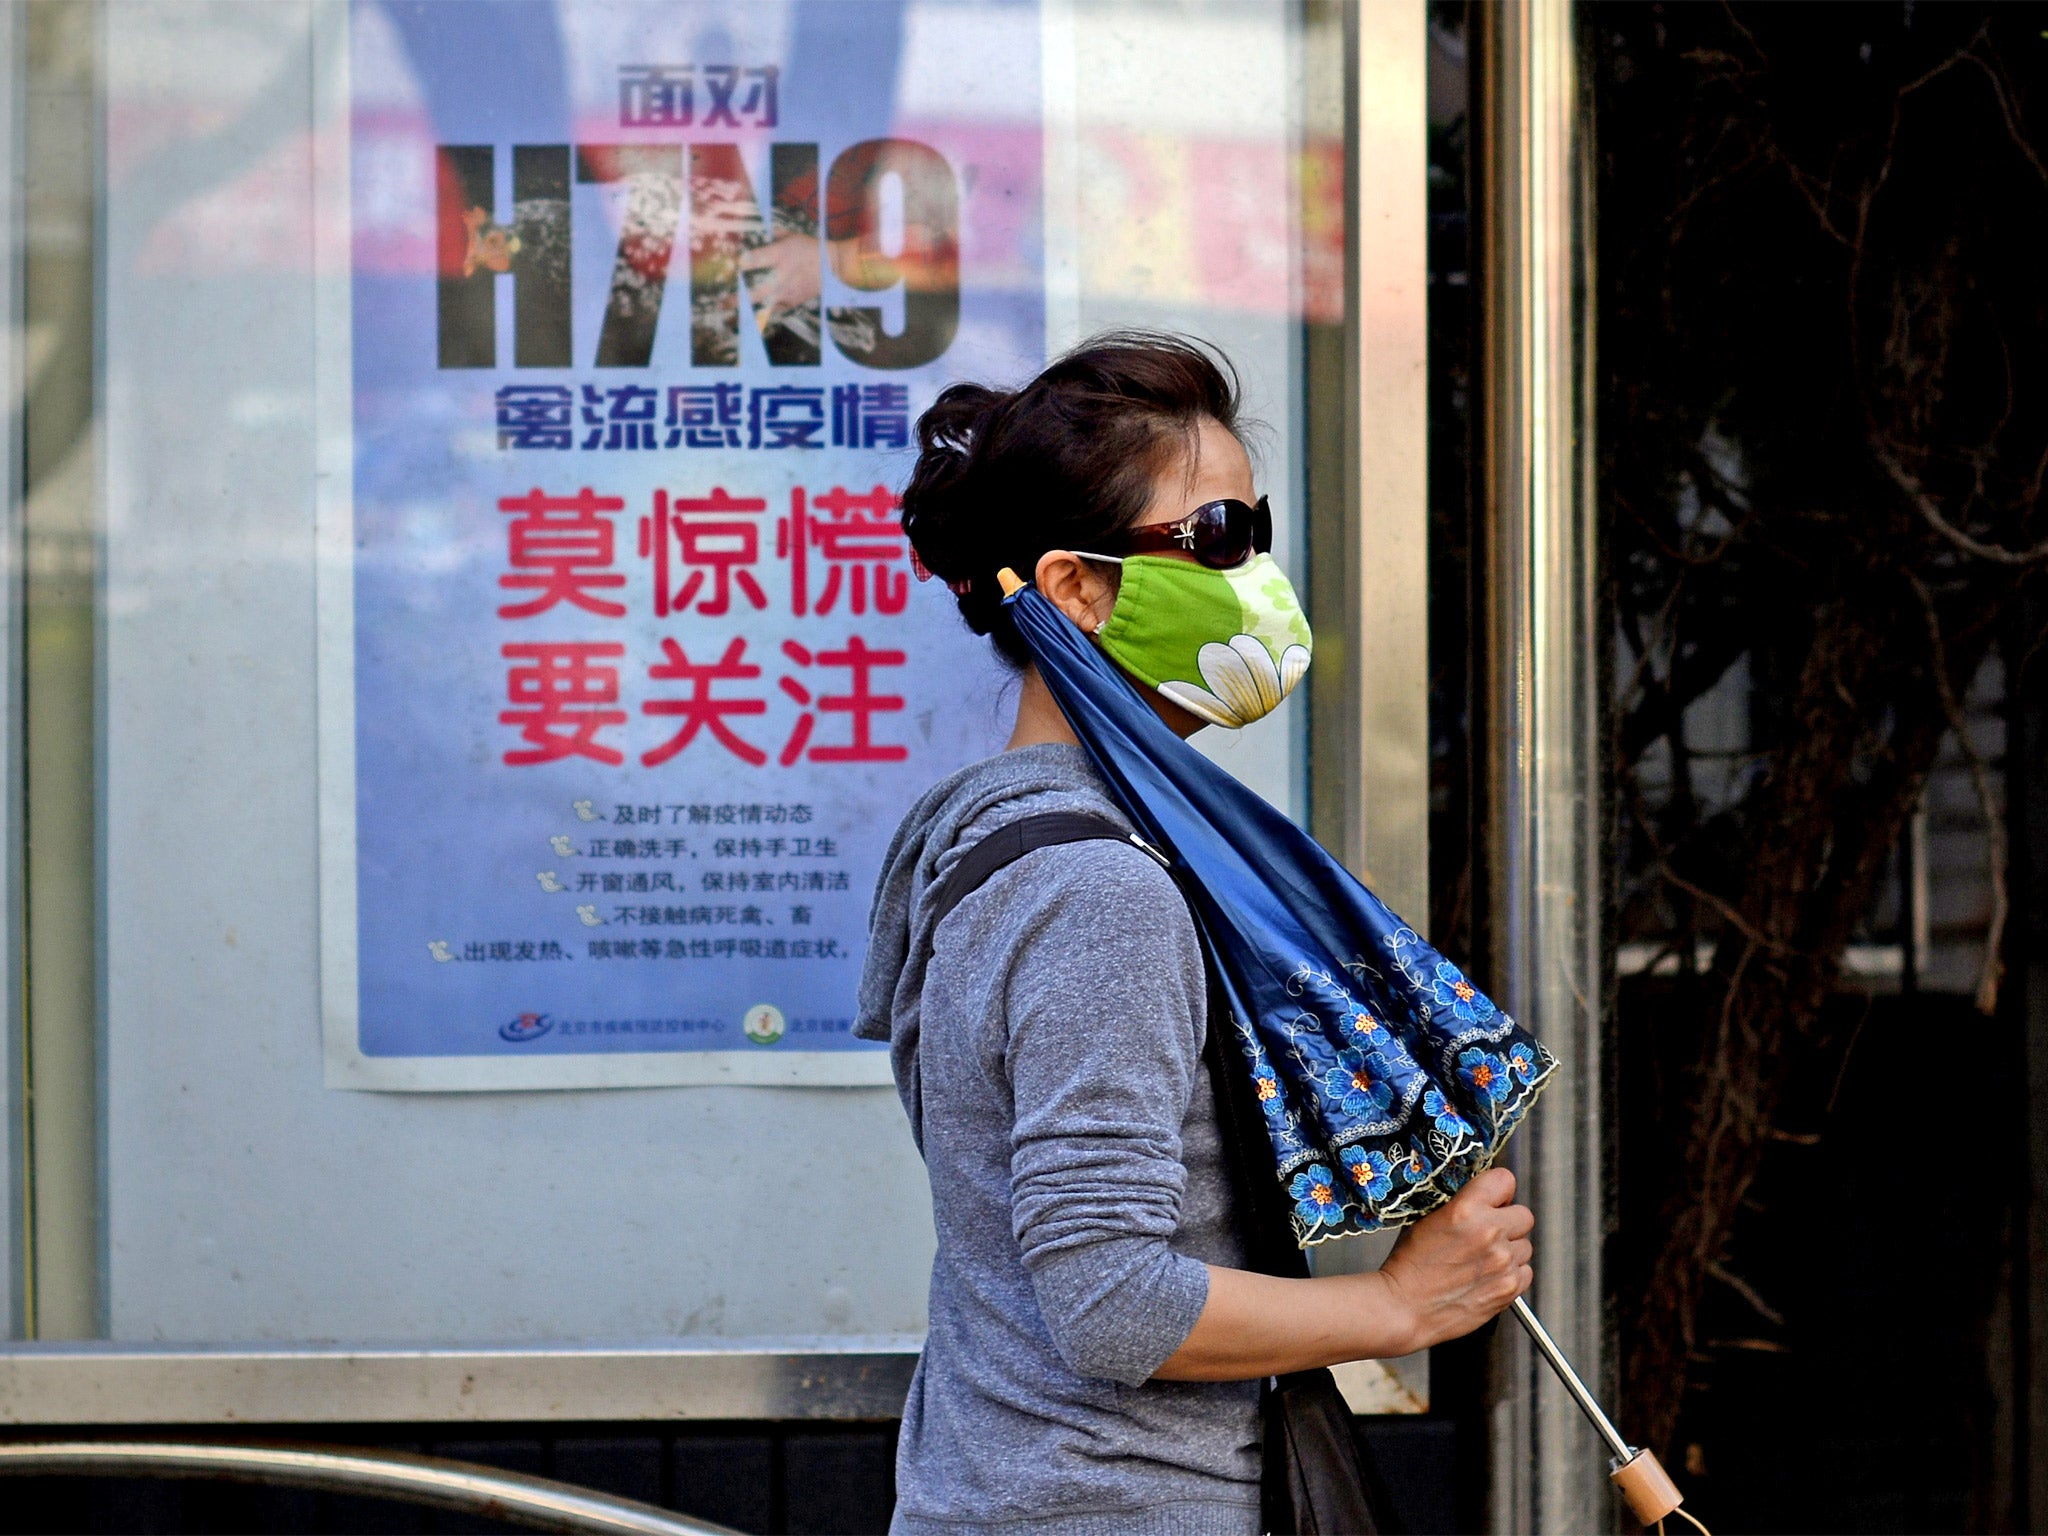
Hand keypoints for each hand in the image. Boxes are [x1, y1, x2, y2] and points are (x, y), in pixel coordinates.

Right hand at [1373, 1167, 1533, 1353]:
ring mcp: (1503, 1262)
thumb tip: (1482, 1199)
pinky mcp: (1509, 1288)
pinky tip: (1488, 1276)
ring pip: (1525, 1245)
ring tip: (1483, 1260)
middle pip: (1523, 1215)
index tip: (1492, 1200)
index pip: (1505, 1181)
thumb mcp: (1426, 1219)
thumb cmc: (1409, 1267)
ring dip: (1510, 1250)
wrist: (1405, 1308)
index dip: (1498, 1191)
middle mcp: (1489, 1233)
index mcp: (1466, 1209)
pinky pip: (1525, 1272)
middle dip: (1507, 1222)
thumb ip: (1461, 1205)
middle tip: (1487, 1233)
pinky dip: (1512, 1274)